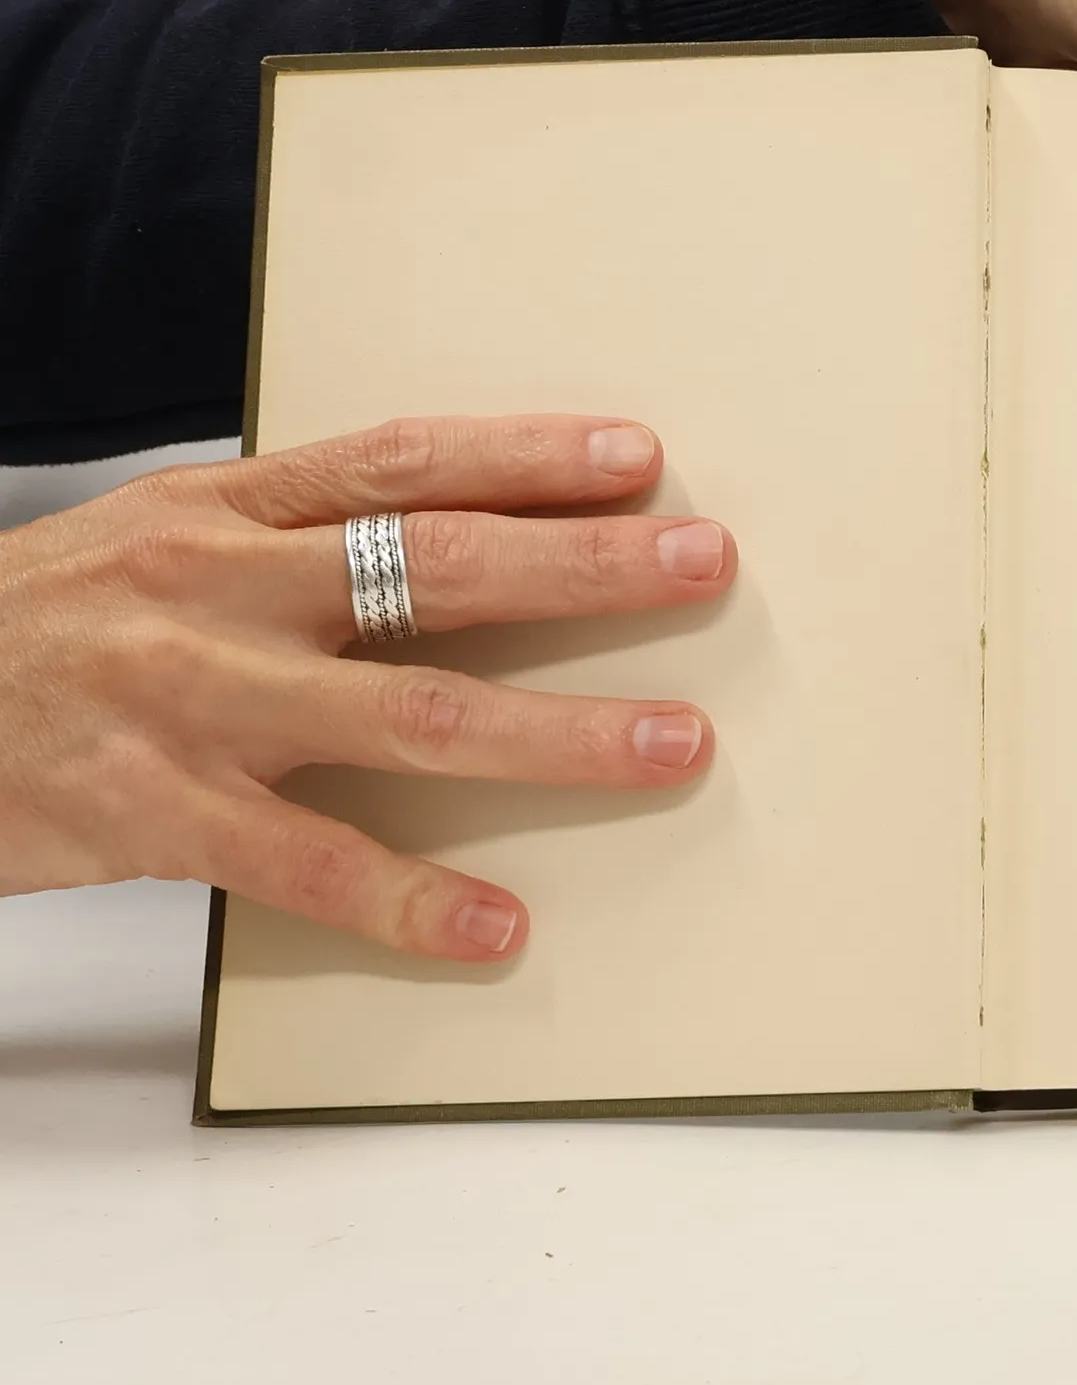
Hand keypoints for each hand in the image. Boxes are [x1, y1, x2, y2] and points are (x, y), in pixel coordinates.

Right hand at [0, 416, 734, 959]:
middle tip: (704, 566)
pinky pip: (309, 864)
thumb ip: (299, 536)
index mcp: (229, 510)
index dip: (526, 455)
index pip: (403, 462)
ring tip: (671, 743)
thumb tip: (460, 530)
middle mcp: (222, 590)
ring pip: (409, 714)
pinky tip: (498, 929)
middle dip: (584, 569)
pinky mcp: (156, 815)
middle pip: (435, 566)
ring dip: (558, 734)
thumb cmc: (48, 619)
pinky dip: (410, 901)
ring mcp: (195, 702)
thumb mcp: (163, 535)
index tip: (637, 460)